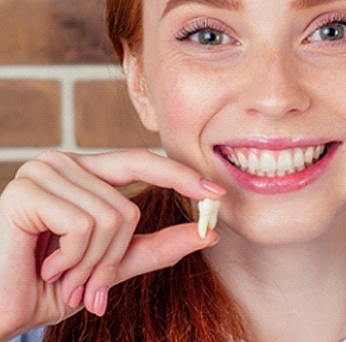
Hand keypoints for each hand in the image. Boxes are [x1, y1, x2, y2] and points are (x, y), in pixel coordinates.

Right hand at [0, 149, 223, 339]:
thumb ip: (156, 246)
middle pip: (129, 205)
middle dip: (114, 257)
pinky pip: (85, 225)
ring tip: (63, 277)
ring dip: (92, 265)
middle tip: (90, 286)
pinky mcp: (27, 191)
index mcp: (83, 172)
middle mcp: (63, 162)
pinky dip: (75, 260)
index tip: (216, 193)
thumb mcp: (111, 265)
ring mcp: (44, 172)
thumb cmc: (48, 285)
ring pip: (112, 217)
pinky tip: (46, 267)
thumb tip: (209, 233)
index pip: (141, 161)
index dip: (180, 175)